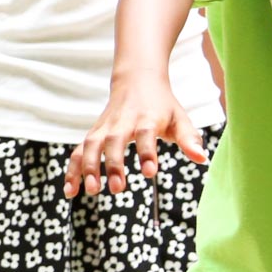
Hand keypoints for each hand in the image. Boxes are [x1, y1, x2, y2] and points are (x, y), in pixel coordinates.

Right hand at [65, 74, 208, 197]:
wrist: (136, 80)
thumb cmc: (162, 105)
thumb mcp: (179, 118)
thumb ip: (189, 139)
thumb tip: (202, 159)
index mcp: (146, 117)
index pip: (146, 134)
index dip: (147, 152)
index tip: (150, 172)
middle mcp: (122, 122)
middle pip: (114, 141)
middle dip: (113, 164)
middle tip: (118, 188)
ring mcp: (104, 128)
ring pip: (91, 145)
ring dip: (88, 168)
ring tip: (92, 191)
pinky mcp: (93, 134)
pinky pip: (79, 151)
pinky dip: (72, 170)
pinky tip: (70, 192)